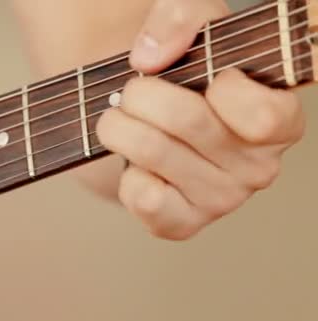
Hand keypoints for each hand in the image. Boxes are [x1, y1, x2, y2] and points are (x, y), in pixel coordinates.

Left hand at [96, 0, 305, 239]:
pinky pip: (142, 197)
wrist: (145, 122)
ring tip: (119, 118)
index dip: (223, 88)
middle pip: (188, 120)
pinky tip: (135, 164)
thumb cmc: (181, 77)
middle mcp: (259, 166)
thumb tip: (150, 57)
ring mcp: (222, 200)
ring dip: (118, 126)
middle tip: (132, 89)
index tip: (206, 77)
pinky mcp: (183, 224)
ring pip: (153, 152)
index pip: (266, 115)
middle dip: (141, 93)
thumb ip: (182, 17)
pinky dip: (124, 172)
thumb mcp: (193, 31)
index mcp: (278, 120)